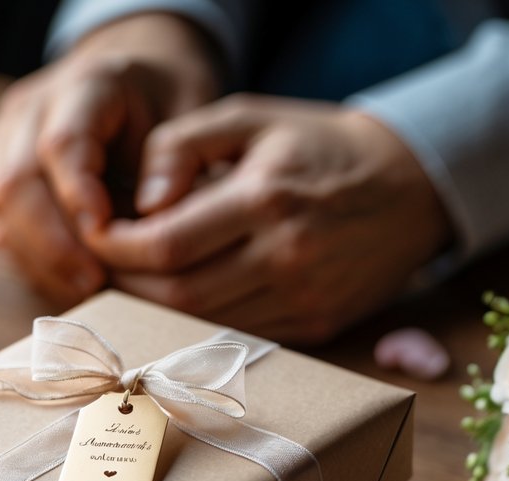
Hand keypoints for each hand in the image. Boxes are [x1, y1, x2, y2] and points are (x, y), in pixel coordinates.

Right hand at [0, 14, 218, 306]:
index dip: (78, 195)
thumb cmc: (168, 104)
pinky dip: (32, 262)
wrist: (136, 79)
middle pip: (16, 183)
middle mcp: (32, 110)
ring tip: (87, 290)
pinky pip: (1, 228)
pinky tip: (70, 283)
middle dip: (53, 244)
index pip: (62, 144)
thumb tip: (156, 213)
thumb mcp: (192, 116)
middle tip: (96, 282)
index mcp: (85, 84)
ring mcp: (7, 143)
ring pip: (0, 211)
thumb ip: (177, 160)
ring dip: (40, 260)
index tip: (106, 234)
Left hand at [82, 95, 452, 342]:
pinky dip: (202, 322)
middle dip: (128, 285)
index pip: (165, 245)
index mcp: (266, 197)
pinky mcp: (317, 326)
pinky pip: (240, 336)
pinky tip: (186, 298)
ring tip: (137, 281)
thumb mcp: (250, 117)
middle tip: (105, 267)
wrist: (412, 186)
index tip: (96, 237)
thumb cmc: (318, 145)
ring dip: (158, 309)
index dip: (116, 250)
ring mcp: (304, 298)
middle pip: (178, 296)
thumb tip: (141, 204)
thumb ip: (182, 146)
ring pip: (205, 325)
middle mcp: (287, 255)